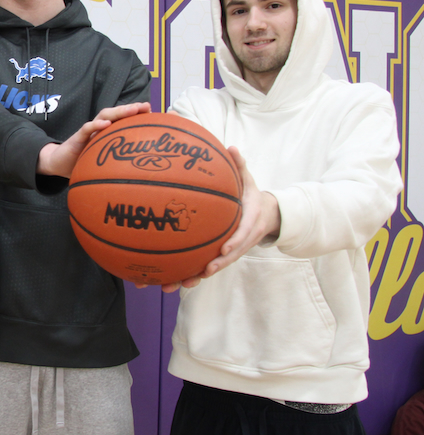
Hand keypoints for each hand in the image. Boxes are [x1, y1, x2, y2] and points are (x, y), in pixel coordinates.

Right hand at [37, 102, 151, 177]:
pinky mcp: (77, 138)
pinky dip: (96, 125)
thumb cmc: (83, 162)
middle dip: (131, 109)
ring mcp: (88, 132)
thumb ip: (118, 161)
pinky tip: (106, 124)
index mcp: (106, 133)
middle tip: (145, 106)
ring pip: (104, 116)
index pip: (123, 120)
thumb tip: (141, 170)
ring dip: (119, 112)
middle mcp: (99, 129)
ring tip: (132, 110)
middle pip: (116, 114)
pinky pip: (86, 129)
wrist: (58, 164)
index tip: (153, 112)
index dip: (137, 115)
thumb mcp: (104, 161)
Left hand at [148, 147, 280, 291]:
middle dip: (211, 269)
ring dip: (192, 279)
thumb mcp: (250, 181)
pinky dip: (187, 274)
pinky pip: (202, 266)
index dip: (234, 244)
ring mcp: (230, 252)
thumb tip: (232, 148)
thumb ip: (240, 166)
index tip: (223, 251)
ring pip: (211, 268)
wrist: (267, 215)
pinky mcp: (219, 256)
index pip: (243, 236)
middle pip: (226, 260)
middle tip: (197, 275)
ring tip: (171, 286)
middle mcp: (240, 242)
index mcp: (249, 224)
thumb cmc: (252, 196)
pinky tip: (167, 281)